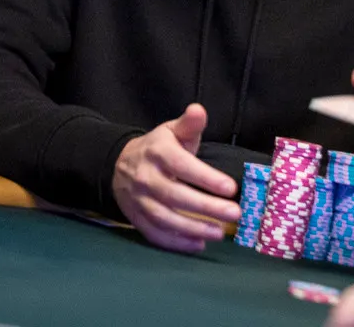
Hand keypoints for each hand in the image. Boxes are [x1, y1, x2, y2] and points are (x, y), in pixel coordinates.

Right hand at [111, 104, 239, 252]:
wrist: (119, 164)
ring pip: (165, 218)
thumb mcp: (171, 131)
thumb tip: (199, 110)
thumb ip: (189, 124)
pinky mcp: (135, 217)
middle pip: (175, 195)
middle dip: (206, 207)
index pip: (182, 166)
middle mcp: (145, 177)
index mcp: (157, 152)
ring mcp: (138, 200)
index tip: (231, 188)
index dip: (206, 177)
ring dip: (193, 228)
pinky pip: (154, 234)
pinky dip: (176, 243)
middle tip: (234, 213)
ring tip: (220, 233)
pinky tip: (198, 244)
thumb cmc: (157, 147)